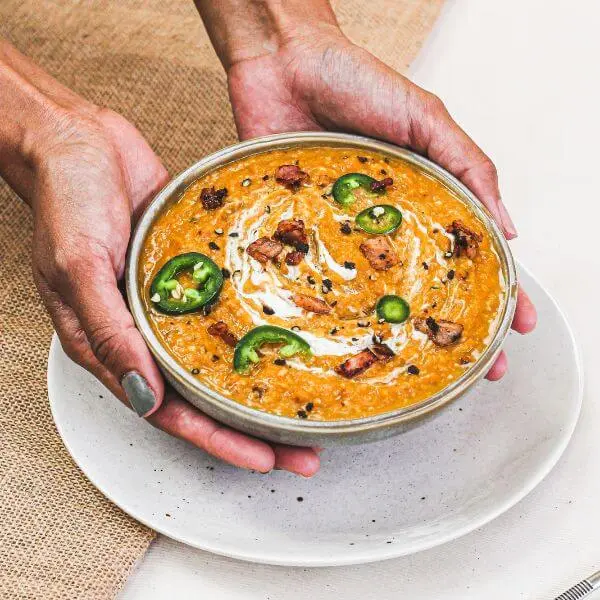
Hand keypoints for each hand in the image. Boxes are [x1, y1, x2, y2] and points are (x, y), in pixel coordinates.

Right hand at [0, 40, 318, 475]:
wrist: (79, 143)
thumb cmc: (66, 200)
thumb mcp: (79, 267)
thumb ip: (109, 334)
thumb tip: (142, 397)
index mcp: (113, 346)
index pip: (170, 412)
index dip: (217, 440)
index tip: (263, 458)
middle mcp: (147, 335)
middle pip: (205, 397)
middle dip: (252, 430)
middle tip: (303, 451)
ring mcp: (173, 307)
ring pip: (221, 361)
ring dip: (260, 388)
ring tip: (308, 405)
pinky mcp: (192, 276)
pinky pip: (228, 311)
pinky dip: (256, 330)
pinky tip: (289, 338)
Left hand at [223, 26, 536, 379]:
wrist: (281, 61)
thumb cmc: (352, 79)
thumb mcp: (424, 116)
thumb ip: (467, 164)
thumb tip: (507, 226)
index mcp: (422, 197)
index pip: (468, 253)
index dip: (496, 292)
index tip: (515, 328)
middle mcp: (383, 223)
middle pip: (423, 284)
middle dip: (450, 327)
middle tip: (471, 368)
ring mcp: (341, 232)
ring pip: (369, 291)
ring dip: (390, 331)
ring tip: (410, 366)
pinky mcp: (298, 232)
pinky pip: (312, 274)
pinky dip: (325, 307)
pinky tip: (338, 337)